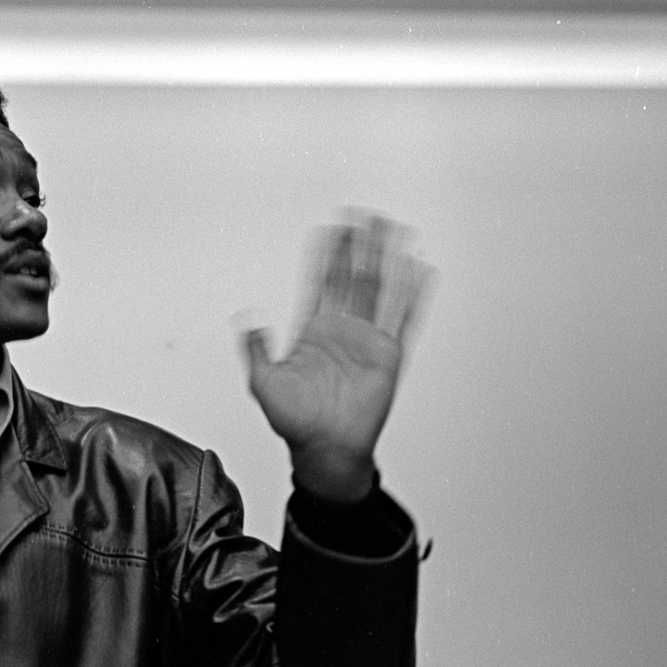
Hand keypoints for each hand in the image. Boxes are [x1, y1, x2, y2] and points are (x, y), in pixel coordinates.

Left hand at [239, 212, 431, 501]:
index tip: (331, 229)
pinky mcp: (387, 357)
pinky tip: (419, 272)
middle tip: (365, 216)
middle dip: (359, 247)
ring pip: (379, 290)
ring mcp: (366, 341)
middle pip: (353, 277)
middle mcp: (342, 330)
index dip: (327, 256)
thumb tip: (248, 321)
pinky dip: (412, 296)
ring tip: (394, 231)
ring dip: (386, 261)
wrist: (326, 450)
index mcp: (313, 331)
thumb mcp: (263, 384)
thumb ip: (255, 351)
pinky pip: (402, 320)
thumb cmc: (296, 422)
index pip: (321, 283)